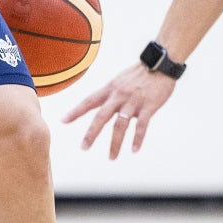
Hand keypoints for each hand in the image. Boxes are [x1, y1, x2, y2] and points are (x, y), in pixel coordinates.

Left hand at [63, 61, 177, 158]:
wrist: (160, 65)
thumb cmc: (140, 74)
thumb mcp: (119, 80)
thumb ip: (110, 94)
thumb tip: (100, 106)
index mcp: (110, 89)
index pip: (89, 100)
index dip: (75, 111)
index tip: (62, 120)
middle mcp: (119, 96)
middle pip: (101, 116)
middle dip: (91, 133)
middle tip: (83, 147)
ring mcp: (133, 102)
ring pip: (120, 125)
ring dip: (115, 143)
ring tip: (111, 158)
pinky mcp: (149, 106)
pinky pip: (141, 125)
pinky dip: (137, 138)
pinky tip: (134, 149)